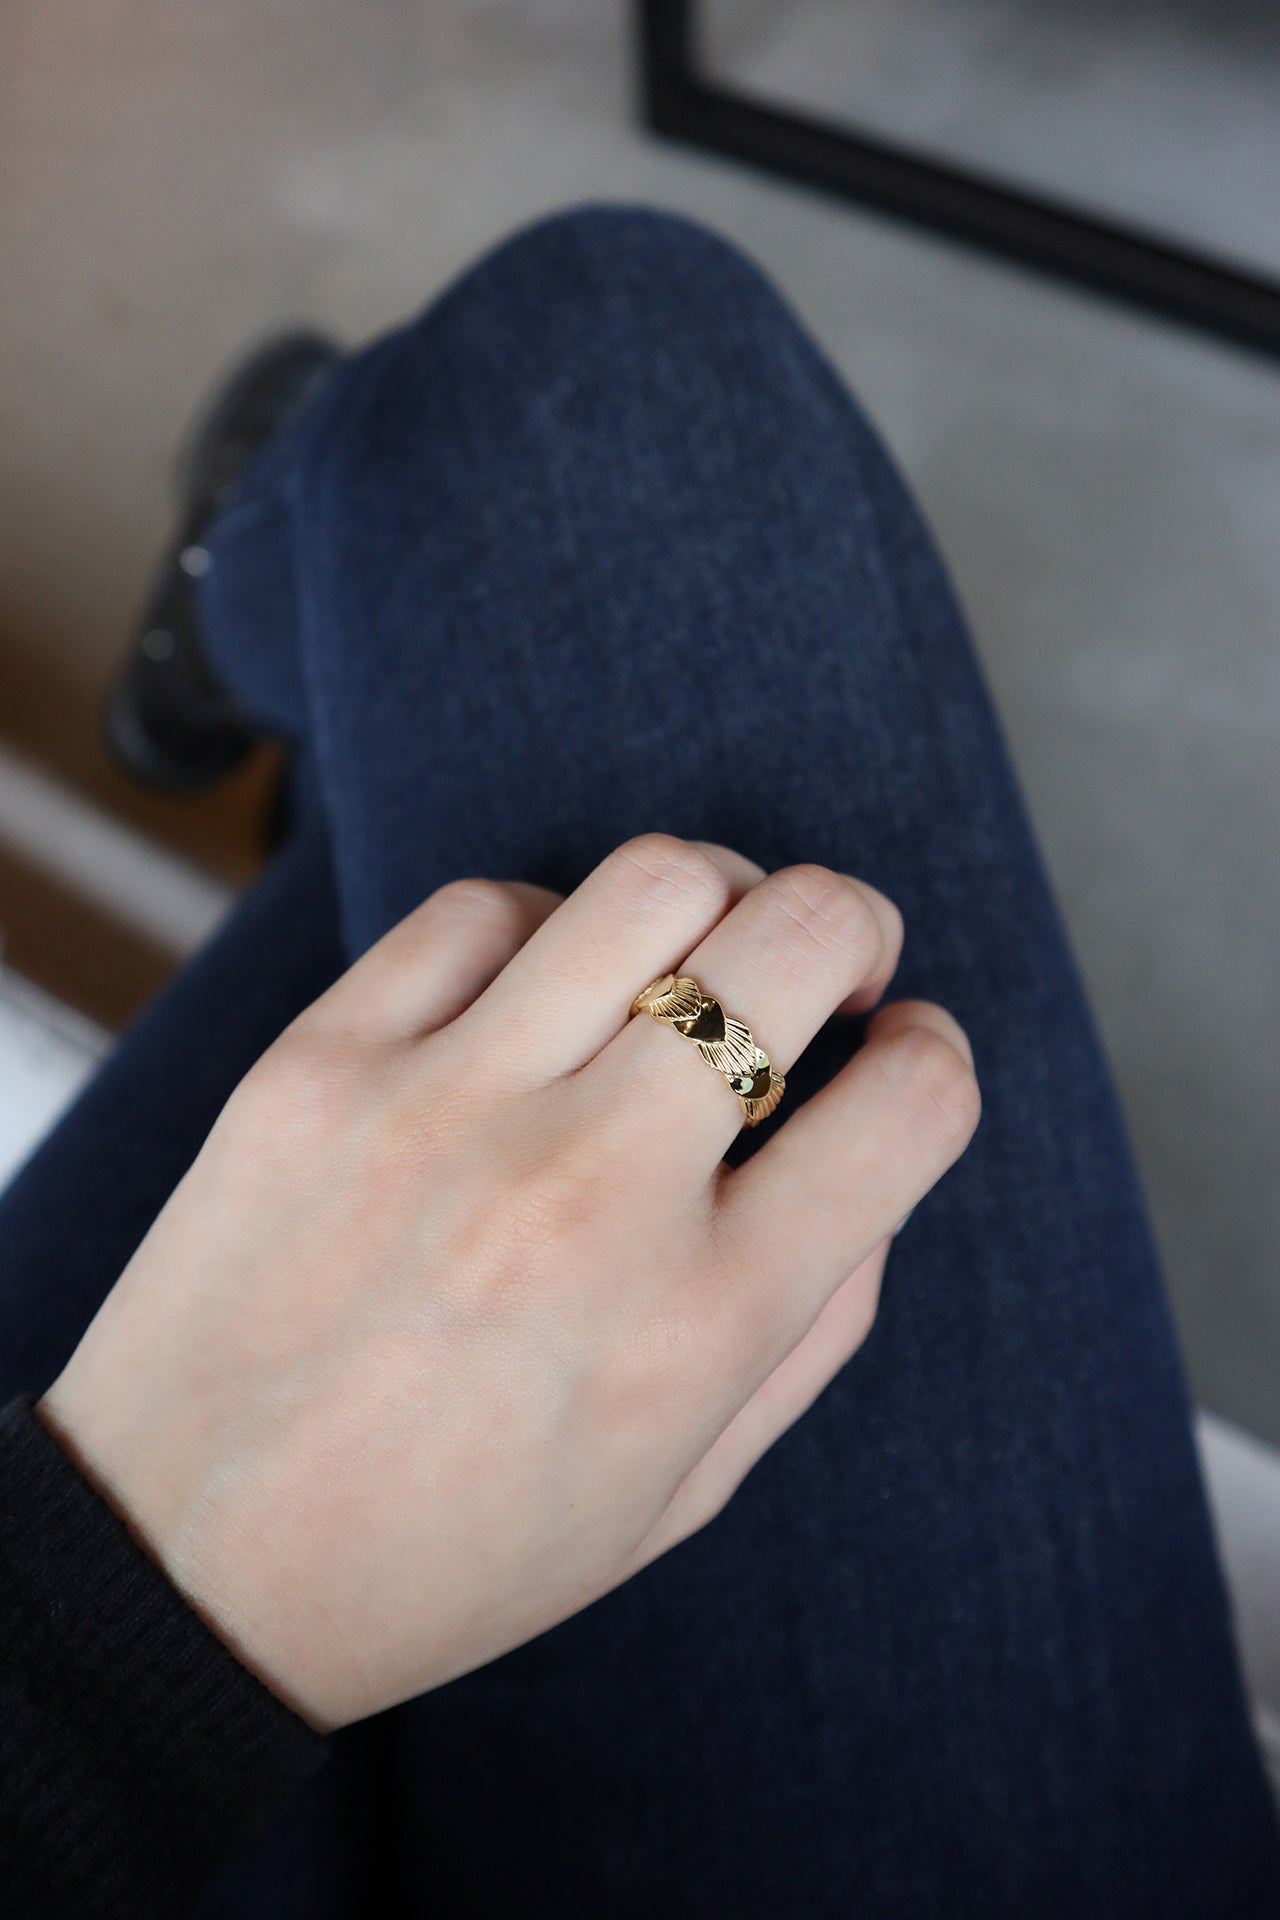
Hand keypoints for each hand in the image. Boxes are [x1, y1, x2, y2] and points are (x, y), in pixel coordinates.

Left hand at [39, 835, 978, 1731]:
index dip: (935, 1058)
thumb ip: (813, 1327)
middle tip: (829, 967)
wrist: (185, 1568)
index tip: (902, 1056)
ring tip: (695, 954)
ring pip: (654, 882)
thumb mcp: (681, 1494)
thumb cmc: (449, 1550)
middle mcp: (588, 1192)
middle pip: (800, 934)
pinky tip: (538, 996)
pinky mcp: (323, 1060)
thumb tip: (871, 1158)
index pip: (910, 1104)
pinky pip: (481, 908)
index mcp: (699, 1321)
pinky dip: (544, 931)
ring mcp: (447, 1107)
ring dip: (716, 897)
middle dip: (854, 928)